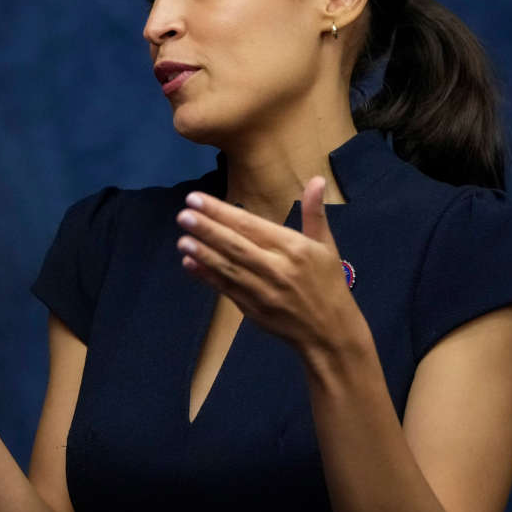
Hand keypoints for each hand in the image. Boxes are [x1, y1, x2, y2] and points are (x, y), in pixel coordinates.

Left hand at [175, 176, 366, 352]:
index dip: (222, 212)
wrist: (329, 332)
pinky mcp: (252, 310)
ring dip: (203, 253)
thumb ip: (314, 212)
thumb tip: (317, 179)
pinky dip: (206, 276)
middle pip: (236, 246)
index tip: (197, 199)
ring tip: (182, 238)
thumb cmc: (328, 284)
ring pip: (228, 268)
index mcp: (293, 248)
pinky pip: (226, 289)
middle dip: (207, 229)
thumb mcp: (326, 246)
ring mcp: (262, 291)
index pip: (251, 226)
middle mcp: (276, 268)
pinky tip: (189, 263)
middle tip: (183, 214)